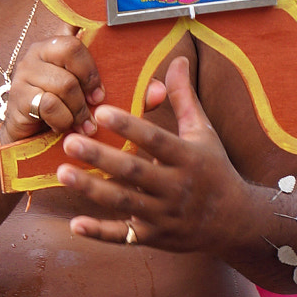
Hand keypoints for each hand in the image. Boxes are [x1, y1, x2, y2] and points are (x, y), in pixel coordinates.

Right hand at [1, 32, 104, 142]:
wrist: (26, 132)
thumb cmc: (56, 105)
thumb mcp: (73, 80)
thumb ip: (85, 59)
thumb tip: (105, 25)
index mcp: (52, 44)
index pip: (77, 37)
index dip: (92, 63)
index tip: (99, 89)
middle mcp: (36, 52)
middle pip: (71, 53)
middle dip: (88, 83)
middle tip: (94, 103)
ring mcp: (24, 73)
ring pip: (64, 84)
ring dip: (78, 110)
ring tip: (81, 123)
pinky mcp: (19, 96)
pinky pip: (51, 105)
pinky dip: (62, 120)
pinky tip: (61, 126)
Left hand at [56, 56, 236, 248]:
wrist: (234, 222)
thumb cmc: (214, 169)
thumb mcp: (203, 133)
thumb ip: (184, 97)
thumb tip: (178, 59)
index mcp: (188, 158)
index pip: (156, 140)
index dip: (129, 126)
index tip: (101, 112)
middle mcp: (176, 187)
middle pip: (134, 172)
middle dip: (101, 157)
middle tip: (70, 141)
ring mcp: (164, 215)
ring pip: (124, 202)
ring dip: (92, 189)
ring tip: (62, 172)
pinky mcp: (154, 236)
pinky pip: (124, 237)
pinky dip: (99, 233)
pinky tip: (75, 224)